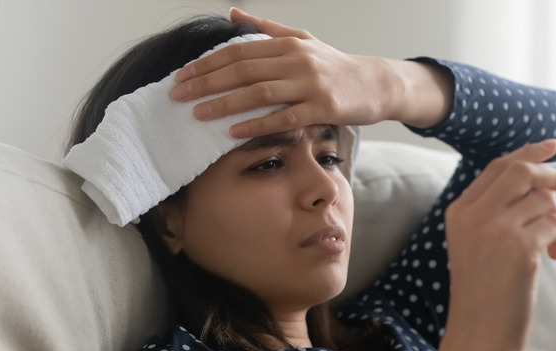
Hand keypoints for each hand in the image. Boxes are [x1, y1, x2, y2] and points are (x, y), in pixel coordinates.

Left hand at [170, 8, 441, 137]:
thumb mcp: (302, 39)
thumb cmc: (334, 65)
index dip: (207, 63)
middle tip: (179, 95)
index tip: (182, 75)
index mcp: (287, 44)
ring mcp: (310, 85)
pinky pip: (283, 119)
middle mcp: (296, 61)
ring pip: (259, 93)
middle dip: (206, 82)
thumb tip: (231, 14)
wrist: (376, 83)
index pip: (238, 52)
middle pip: (242, 70)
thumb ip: (266, 29)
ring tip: (198, 113)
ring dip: (225, 103)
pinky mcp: (322, 109)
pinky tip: (233, 132)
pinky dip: (257, 124)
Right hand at [442, 139, 555, 350]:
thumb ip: (496, 212)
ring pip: (544, 199)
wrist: (478, 333)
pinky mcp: (519, 247)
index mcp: (459, 211)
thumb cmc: (482, 292)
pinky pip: (554, 223)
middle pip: (521, 170)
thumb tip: (543, 184)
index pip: (497, 167)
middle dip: (553, 174)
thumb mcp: (476, 244)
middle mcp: (474, 214)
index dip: (528, 152)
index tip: (552, 146)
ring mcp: (495, 229)